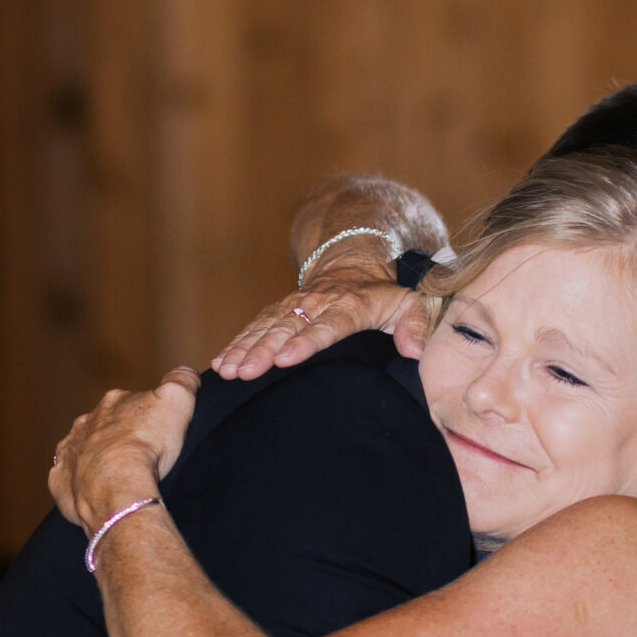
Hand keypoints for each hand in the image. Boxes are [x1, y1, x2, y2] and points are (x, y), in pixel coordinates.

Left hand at [48, 367, 200, 530]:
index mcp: (113, 402)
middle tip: (137, 456)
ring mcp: (70, 452)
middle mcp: (85, 423)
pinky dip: (79, 483)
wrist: (116, 487)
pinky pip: (68, 479)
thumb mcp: (176, 401)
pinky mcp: (62, 480)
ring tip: (116, 476)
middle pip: (103, 426)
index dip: (143, 416)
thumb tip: (185, 371)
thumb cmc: (146, 446)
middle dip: (117, 437)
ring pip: (82, 450)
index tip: (154, 432)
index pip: (129, 403)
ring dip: (95, 459)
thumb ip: (181, 381)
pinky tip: (94, 491)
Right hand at [211, 261, 417, 380]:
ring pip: (265, 328)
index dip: (306, 342)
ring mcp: (293, 306)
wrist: (353, 265)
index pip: (327, 325)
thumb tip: (415, 351)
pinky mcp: (277, 311)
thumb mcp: (410, 304)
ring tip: (227, 370)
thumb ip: (416, 325)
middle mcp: (316, 303)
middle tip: (246, 371)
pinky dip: (235, 344)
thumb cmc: (383, 296)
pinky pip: (253, 327)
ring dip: (244, 349)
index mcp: (350, 305)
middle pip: (287, 328)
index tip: (287, 358)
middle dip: (264, 350)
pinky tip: (220, 365)